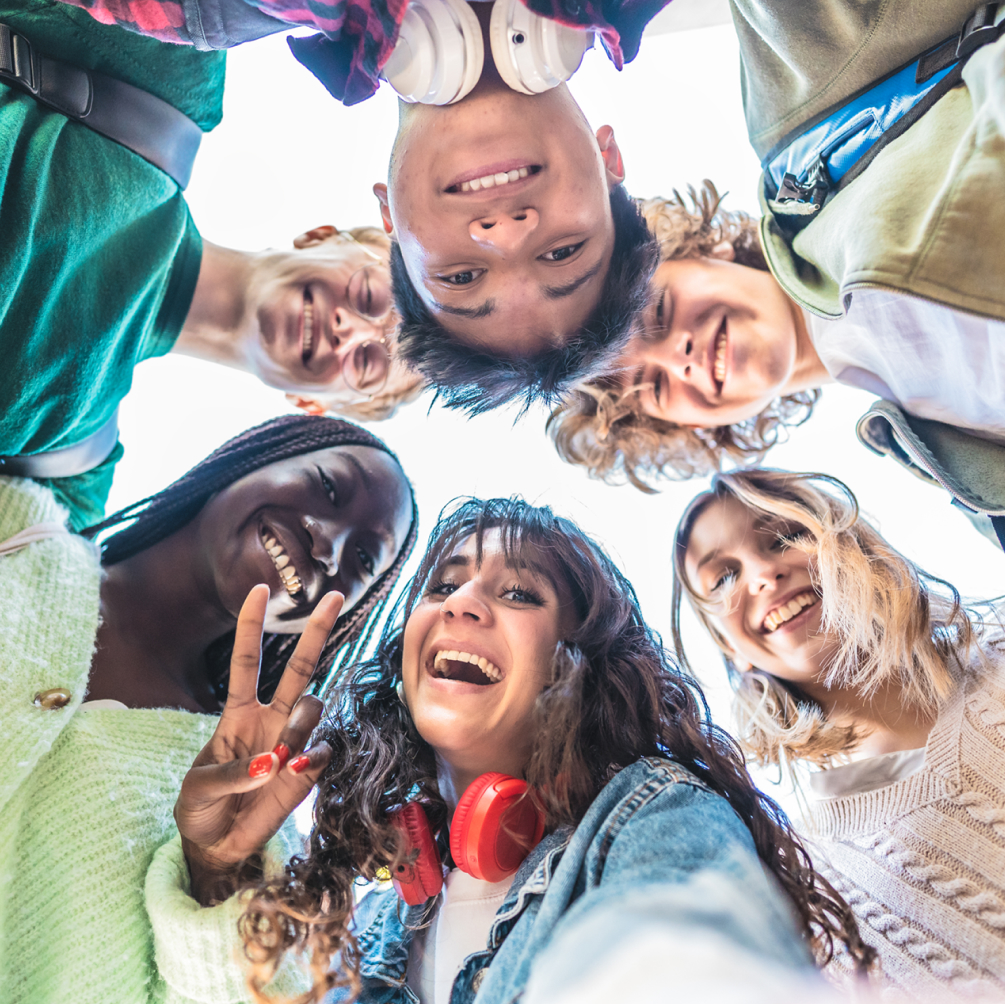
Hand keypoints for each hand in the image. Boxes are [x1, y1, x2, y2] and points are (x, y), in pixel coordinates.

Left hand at [175, 584, 341, 904]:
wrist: (217, 848)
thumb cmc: (200, 808)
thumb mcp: (200, 788)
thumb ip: (235, 773)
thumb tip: (274, 763)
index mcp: (238, 713)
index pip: (247, 660)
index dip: (252, 625)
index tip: (260, 590)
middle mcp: (271, 719)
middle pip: (299, 667)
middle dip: (316, 630)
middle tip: (336, 596)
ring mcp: (292, 742)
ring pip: (313, 707)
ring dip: (299, 724)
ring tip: (280, 758)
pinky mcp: (308, 771)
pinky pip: (322, 750)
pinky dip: (311, 758)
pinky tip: (296, 770)